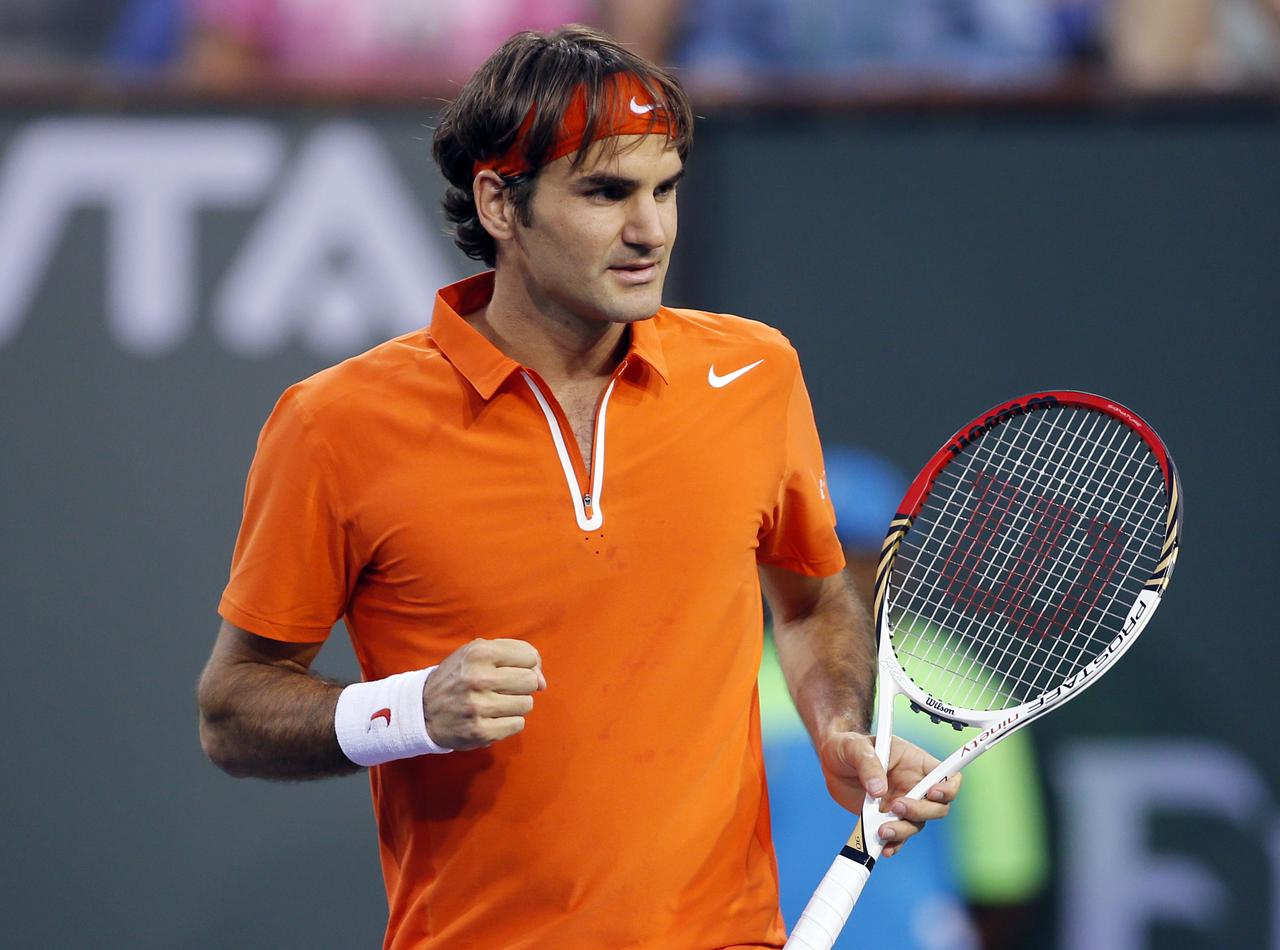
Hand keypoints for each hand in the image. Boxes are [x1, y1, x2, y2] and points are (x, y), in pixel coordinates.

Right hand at [423, 638, 546, 749]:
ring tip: (494, 703)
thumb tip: (543, 682)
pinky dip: (508, 722)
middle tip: (501, 688)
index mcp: (479, 653)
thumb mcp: (478, 652)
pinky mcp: (481, 732)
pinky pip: (518, 724)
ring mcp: (480, 707)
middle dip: (521, 685)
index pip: (530, 657)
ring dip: (515, 704)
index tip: (510, 670)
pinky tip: (491, 718)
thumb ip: (516, 655)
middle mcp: (479, 678)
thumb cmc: (458, 677)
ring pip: (527, 704)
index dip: (525, 664)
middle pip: (530, 681)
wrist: (423, 710)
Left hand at [818, 732, 960, 856]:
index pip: (947, 775)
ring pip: (916, 825)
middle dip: (921, 812)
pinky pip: (897, 837)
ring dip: (902, 831)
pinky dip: (892, 845)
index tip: (932, 793)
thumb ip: (869, 764)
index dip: (948, 787)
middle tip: (896, 807)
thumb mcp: (856, 747)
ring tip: (880, 830)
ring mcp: (902, 804)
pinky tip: (882, 847)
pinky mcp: (887, 819)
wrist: (831, 762)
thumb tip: (878, 790)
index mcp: (916, 763)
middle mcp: (914, 785)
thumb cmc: (848, 746)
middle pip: (937, 807)